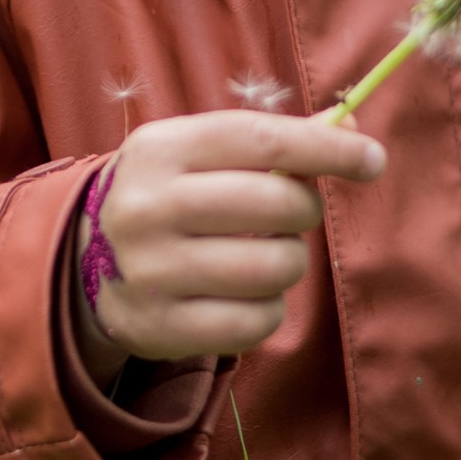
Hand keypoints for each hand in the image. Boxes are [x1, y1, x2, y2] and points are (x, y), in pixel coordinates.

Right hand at [70, 111, 386, 371]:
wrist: (87, 259)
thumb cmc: (172, 193)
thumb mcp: (204, 152)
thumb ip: (276, 142)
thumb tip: (352, 133)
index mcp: (161, 149)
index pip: (262, 140)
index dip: (327, 150)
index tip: (372, 160)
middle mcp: (148, 207)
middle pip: (276, 205)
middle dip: (307, 211)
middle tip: (296, 215)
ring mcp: (148, 271)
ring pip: (273, 268)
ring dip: (290, 262)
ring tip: (266, 255)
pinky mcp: (160, 326)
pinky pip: (255, 322)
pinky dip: (269, 309)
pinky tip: (247, 295)